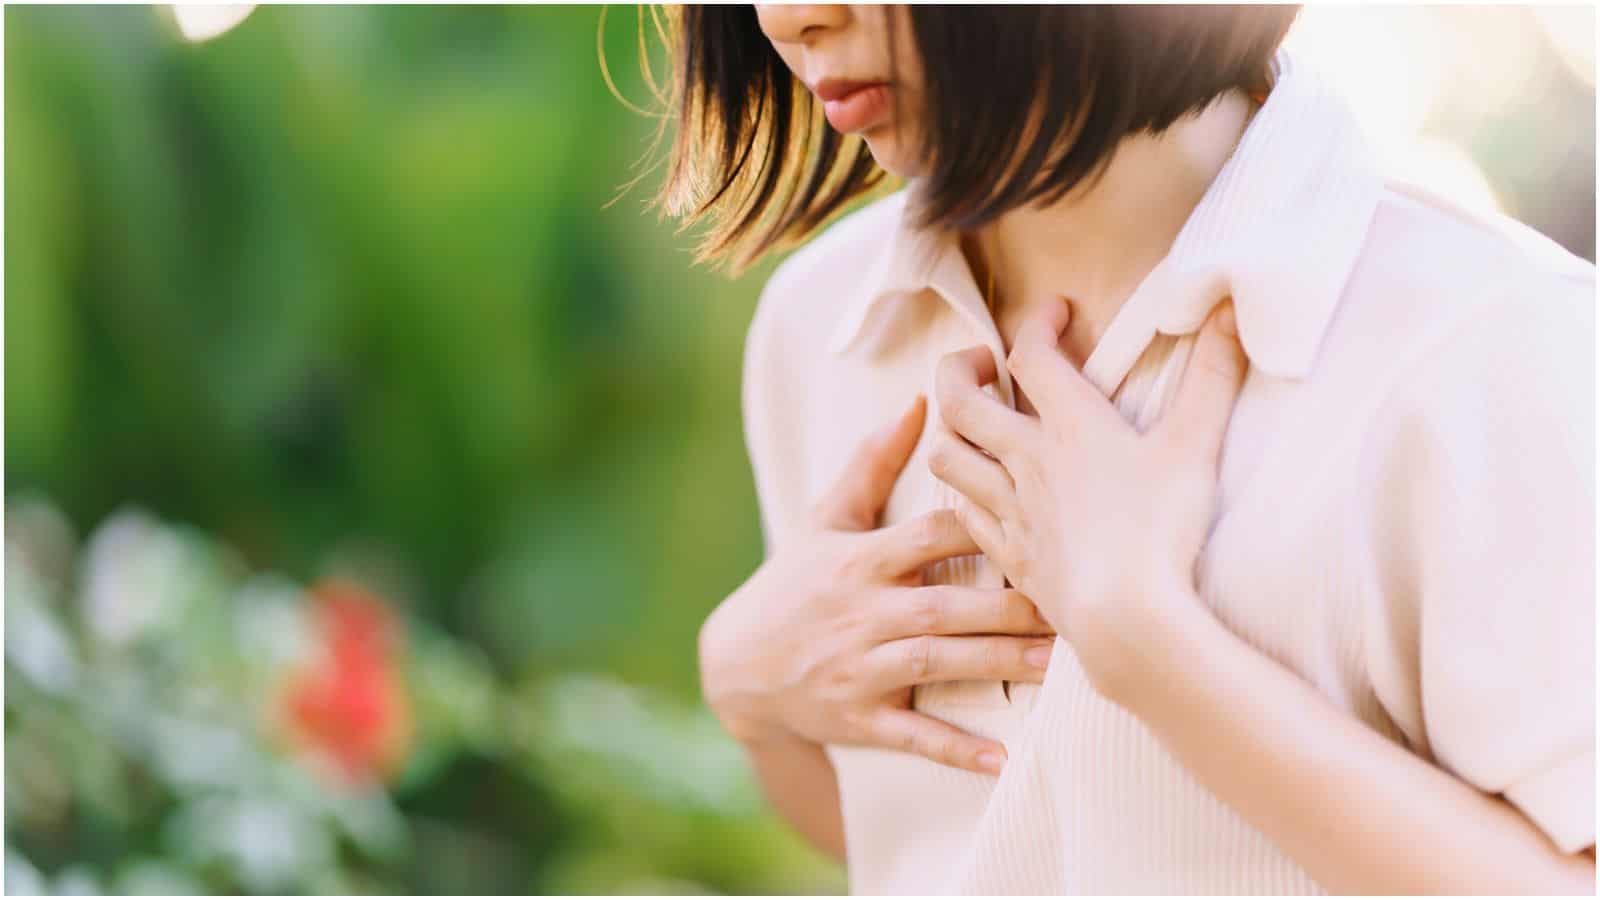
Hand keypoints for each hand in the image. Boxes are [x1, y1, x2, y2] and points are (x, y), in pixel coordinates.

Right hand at [701, 395, 1055, 774]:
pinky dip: (955, 750)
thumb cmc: (794, 583)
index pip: (925, 535)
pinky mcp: (859, 718)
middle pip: (943, 605)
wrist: (736, 666)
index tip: (1036, 518)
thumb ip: (873, 462)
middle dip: (1006, 606)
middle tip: (1071, 601)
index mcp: (858, 560)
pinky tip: (1002, 759)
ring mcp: (859, 669)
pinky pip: (912, 737)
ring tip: (1056, 665)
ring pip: (936, 665)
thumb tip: (921, 401)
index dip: (977, 525)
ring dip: (996, 664)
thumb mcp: (824, 519)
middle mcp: (861, 613)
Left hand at [929, 298, 1246, 705]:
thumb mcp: (1195, 445)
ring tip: (969, 423)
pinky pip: (963, 514)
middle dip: (958, 368)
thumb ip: (1213, 374)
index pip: (1030, 353)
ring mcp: (1011, 510)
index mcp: (1070, 424)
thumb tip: (1228, 304)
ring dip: (948, 431)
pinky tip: (981, 494)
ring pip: (947, 456)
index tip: (1055, 312)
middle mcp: (1026, 460)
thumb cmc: (1163, 530)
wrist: (1127, 618)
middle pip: (959, 399)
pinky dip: (964, 494)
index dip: (1038, 322)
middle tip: (982, 362)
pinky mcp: (1010, 555)